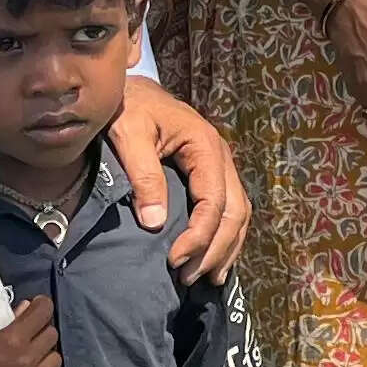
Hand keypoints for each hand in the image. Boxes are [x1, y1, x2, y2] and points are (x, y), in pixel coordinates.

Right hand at [0, 292, 61, 366]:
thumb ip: (3, 323)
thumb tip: (24, 310)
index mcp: (11, 341)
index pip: (43, 313)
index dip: (42, 305)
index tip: (38, 305)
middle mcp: (26, 360)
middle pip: (52, 335)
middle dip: (42, 327)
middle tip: (30, 330)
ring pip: (56, 360)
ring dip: (46, 353)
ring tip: (33, 354)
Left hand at [111, 75, 249, 278]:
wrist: (130, 88)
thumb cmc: (128, 107)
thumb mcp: (128, 133)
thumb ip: (143, 175)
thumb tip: (155, 222)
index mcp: (206, 146)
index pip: (214, 201)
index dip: (199, 236)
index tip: (174, 260)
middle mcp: (221, 157)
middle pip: (234, 212)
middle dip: (215, 249)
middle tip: (187, 277)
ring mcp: (220, 166)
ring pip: (238, 214)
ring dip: (224, 248)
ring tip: (204, 278)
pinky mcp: (211, 174)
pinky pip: (229, 210)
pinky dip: (224, 237)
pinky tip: (213, 260)